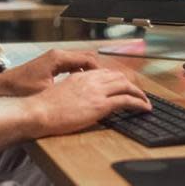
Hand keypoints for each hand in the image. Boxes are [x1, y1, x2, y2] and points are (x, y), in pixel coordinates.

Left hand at [0, 49, 104, 96]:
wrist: (1, 85)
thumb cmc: (20, 89)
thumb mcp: (46, 92)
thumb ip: (66, 92)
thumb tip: (85, 97)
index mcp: (59, 58)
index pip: (89, 60)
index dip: (101, 72)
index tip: (109, 84)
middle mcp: (58, 54)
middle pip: (87, 58)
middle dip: (98, 71)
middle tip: (108, 85)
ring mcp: (55, 58)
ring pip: (80, 61)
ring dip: (90, 72)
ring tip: (98, 86)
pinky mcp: (52, 63)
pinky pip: (73, 65)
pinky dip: (81, 73)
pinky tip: (83, 86)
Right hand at [26, 68, 150, 137]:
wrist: (39, 111)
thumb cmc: (44, 107)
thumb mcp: (61, 93)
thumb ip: (74, 93)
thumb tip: (80, 101)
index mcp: (81, 76)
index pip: (105, 73)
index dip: (117, 80)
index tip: (123, 86)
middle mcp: (91, 80)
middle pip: (118, 77)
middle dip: (131, 85)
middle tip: (138, 93)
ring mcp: (96, 92)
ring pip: (126, 86)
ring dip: (139, 93)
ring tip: (145, 101)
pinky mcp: (100, 105)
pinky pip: (127, 100)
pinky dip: (139, 102)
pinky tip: (145, 108)